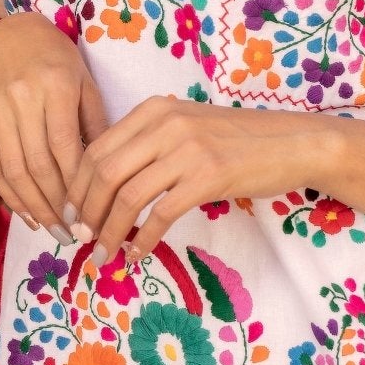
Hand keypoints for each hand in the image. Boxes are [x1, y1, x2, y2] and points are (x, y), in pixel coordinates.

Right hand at [0, 13, 108, 236]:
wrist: (9, 34)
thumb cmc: (57, 61)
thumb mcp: (85, 83)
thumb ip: (95, 125)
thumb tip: (107, 176)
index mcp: (54, 85)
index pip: (65, 147)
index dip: (77, 186)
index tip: (92, 213)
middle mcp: (20, 97)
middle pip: (38, 165)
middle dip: (57, 205)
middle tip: (75, 234)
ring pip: (13, 171)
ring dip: (35, 208)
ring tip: (54, 232)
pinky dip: (10, 196)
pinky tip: (28, 215)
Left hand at [63, 94, 331, 268]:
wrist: (292, 142)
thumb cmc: (237, 140)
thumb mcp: (186, 128)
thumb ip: (149, 145)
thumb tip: (105, 187)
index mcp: (153, 110)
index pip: (97, 149)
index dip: (76, 187)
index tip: (72, 215)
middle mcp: (165, 124)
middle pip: (104, 173)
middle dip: (85, 212)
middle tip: (81, 239)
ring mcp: (187, 149)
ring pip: (127, 197)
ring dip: (109, 232)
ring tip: (103, 255)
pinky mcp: (207, 176)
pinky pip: (161, 214)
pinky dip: (143, 239)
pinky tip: (138, 254)